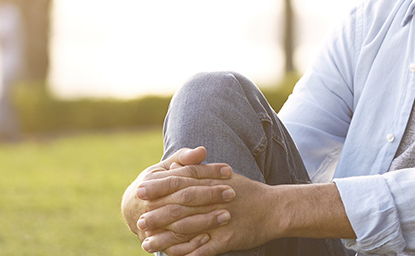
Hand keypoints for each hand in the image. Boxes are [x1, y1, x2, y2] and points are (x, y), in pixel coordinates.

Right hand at [123, 147, 235, 250]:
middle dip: (209, 195)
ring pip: (180, 224)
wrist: (132, 211)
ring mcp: (152, 225)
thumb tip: (202, 151)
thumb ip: (184, 158)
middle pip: (183, 199)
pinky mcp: (155, 243)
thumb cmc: (157, 183)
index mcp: (152, 182)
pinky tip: (209, 238)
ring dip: (204, 221)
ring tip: (226, 216)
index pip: (183, 175)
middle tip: (231, 193)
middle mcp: (150, 205)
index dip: (207, 172)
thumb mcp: (165, 167)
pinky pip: (174, 246)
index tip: (228, 171)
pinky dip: (191, 244)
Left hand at [140, 173, 277, 255]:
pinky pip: (202, 249)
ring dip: (165, 238)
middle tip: (139, 220)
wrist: (275, 209)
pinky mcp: (227, 239)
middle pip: (181, 206)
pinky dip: (185, 254)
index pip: (181, 181)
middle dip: (158, 214)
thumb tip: (175, 167)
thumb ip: (199, 171)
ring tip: (147, 243)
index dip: (159, 186)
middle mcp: (215, 200)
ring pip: (187, 230)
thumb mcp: (225, 176)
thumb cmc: (248, 192)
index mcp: (213, 182)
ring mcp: (221, 220)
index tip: (140, 189)